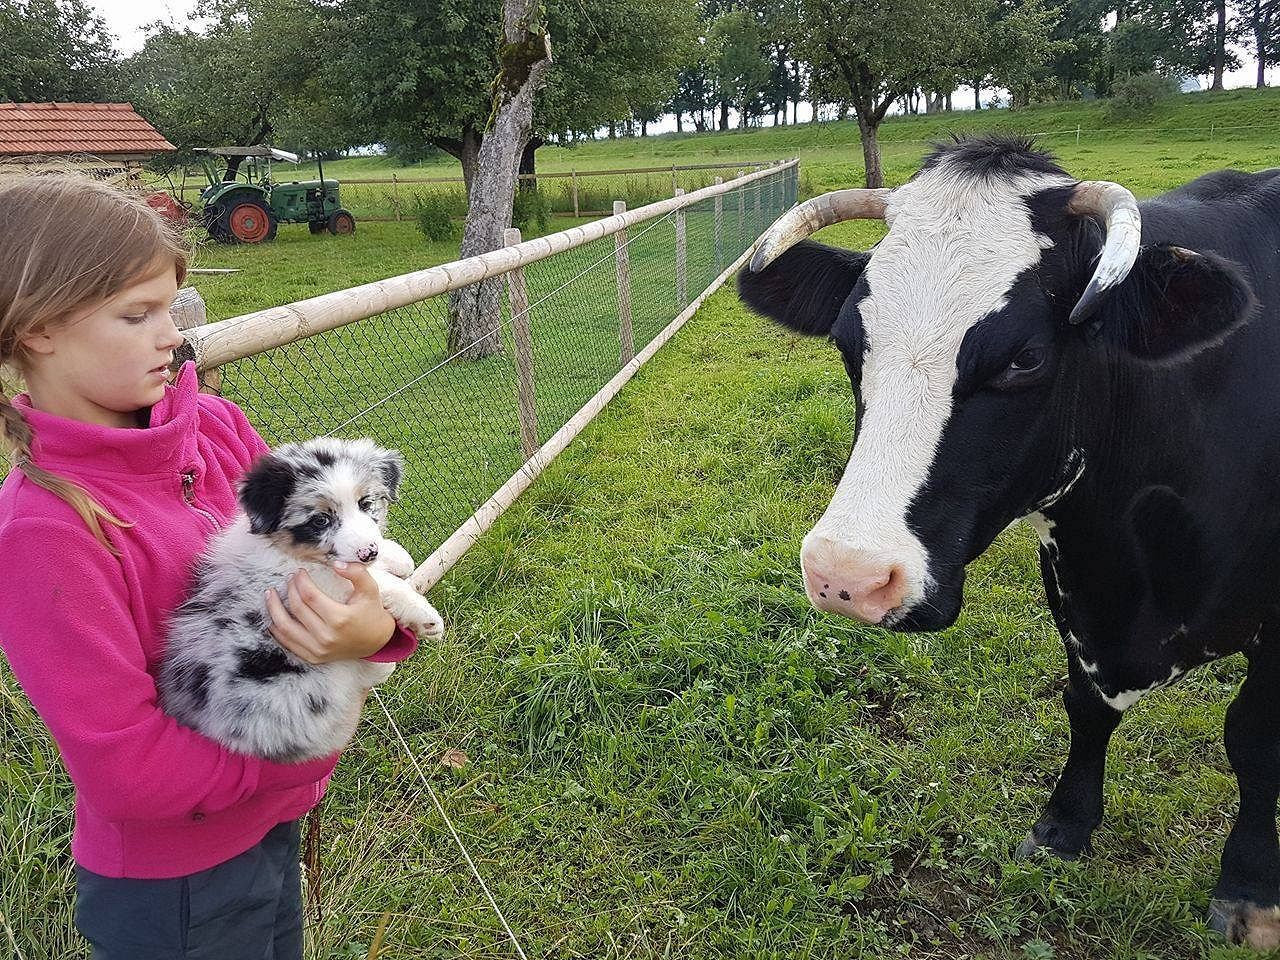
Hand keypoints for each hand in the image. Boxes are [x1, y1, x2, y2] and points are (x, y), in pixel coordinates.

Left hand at [265, 562, 396, 664]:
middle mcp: (326, 637)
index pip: (310, 596)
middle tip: (288, 579)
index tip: (298, 572)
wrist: (376, 642)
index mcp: (339, 619)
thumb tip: (336, 564)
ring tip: (270, 594)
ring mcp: (318, 650)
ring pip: (286, 628)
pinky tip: (273, 617)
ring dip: (274, 609)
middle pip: (297, 609)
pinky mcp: (313, 658)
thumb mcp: (371, 590)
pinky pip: (288, 644)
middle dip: (289, 590)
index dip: (301, 581)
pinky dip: (277, 630)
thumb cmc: (372, 613)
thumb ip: (357, 573)